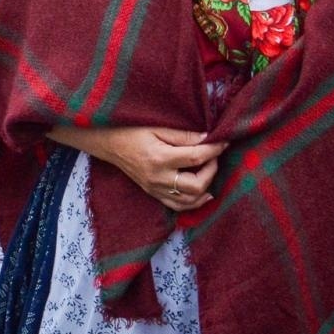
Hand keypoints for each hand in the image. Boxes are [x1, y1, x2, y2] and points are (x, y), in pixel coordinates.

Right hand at [59, 125, 225, 212]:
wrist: (109, 144)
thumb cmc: (131, 131)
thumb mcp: (157, 127)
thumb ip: (183, 135)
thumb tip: (208, 138)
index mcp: (159, 158)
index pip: (195, 158)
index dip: (214, 150)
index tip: (224, 141)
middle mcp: (158, 178)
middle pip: (196, 184)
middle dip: (211, 169)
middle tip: (212, 155)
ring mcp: (155, 189)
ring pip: (190, 200)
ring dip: (205, 186)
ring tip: (209, 170)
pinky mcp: (153, 193)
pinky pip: (178, 206)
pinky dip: (194, 201)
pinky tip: (203, 192)